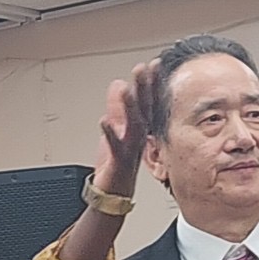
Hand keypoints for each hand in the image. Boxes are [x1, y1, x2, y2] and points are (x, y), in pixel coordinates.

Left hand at [93, 59, 157, 198]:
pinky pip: (114, 146)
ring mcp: (129, 149)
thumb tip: (117, 84)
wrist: (113, 194)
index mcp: (138, 129)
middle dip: (143, 89)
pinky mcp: (118, 162)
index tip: (154, 65)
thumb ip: (117, 107)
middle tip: (143, 69)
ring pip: (132, 125)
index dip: (151, 83)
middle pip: (143, 109)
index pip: (147, 102)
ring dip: (129, 107)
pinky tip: (104, 122)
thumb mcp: (116, 129)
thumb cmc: (116, 164)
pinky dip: (110, 134)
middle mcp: (137, 137)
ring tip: (126, 89)